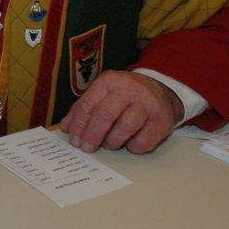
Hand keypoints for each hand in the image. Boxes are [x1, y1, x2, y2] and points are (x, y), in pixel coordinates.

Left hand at [59, 70, 182, 153]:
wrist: (161, 92)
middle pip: (105, 113)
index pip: (89, 103)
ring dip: (113, 141)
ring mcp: (148, 104)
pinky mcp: (163, 121)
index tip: (73, 139)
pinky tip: (129, 144)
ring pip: (126, 125)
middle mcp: (129, 89)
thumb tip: (66, 127)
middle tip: (86, 148)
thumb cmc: (124, 96)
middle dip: (92, 134)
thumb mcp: (103, 94)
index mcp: (110, 81)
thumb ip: (84, 108)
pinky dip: (133, 146)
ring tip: (109, 145)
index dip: (79, 123)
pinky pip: (144, 140)